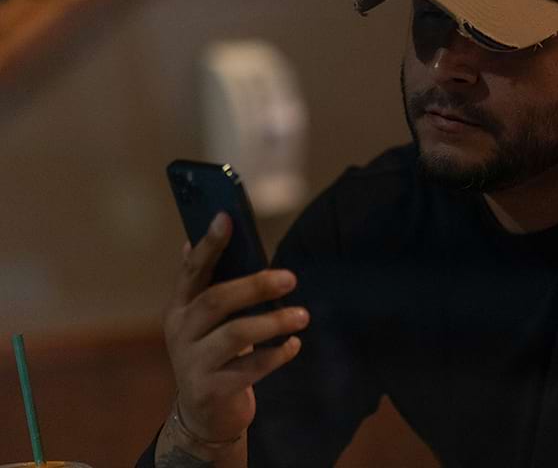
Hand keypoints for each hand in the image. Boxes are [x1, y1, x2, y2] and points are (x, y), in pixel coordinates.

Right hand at [162, 212, 309, 442]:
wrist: (203, 415)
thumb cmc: (214, 353)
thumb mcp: (206, 320)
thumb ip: (209, 283)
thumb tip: (199, 236)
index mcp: (179, 307)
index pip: (192, 269)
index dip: (209, 244)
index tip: (226, 218)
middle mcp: (180, 332)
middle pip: (217, 300)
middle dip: (255, 285)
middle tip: (291, 277)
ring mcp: (192, 363)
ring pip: (236, 334)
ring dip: (274, 322)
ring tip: (303, 315)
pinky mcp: (210, 390)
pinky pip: (250, 368)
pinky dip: (277, 354)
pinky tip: (294, 344)